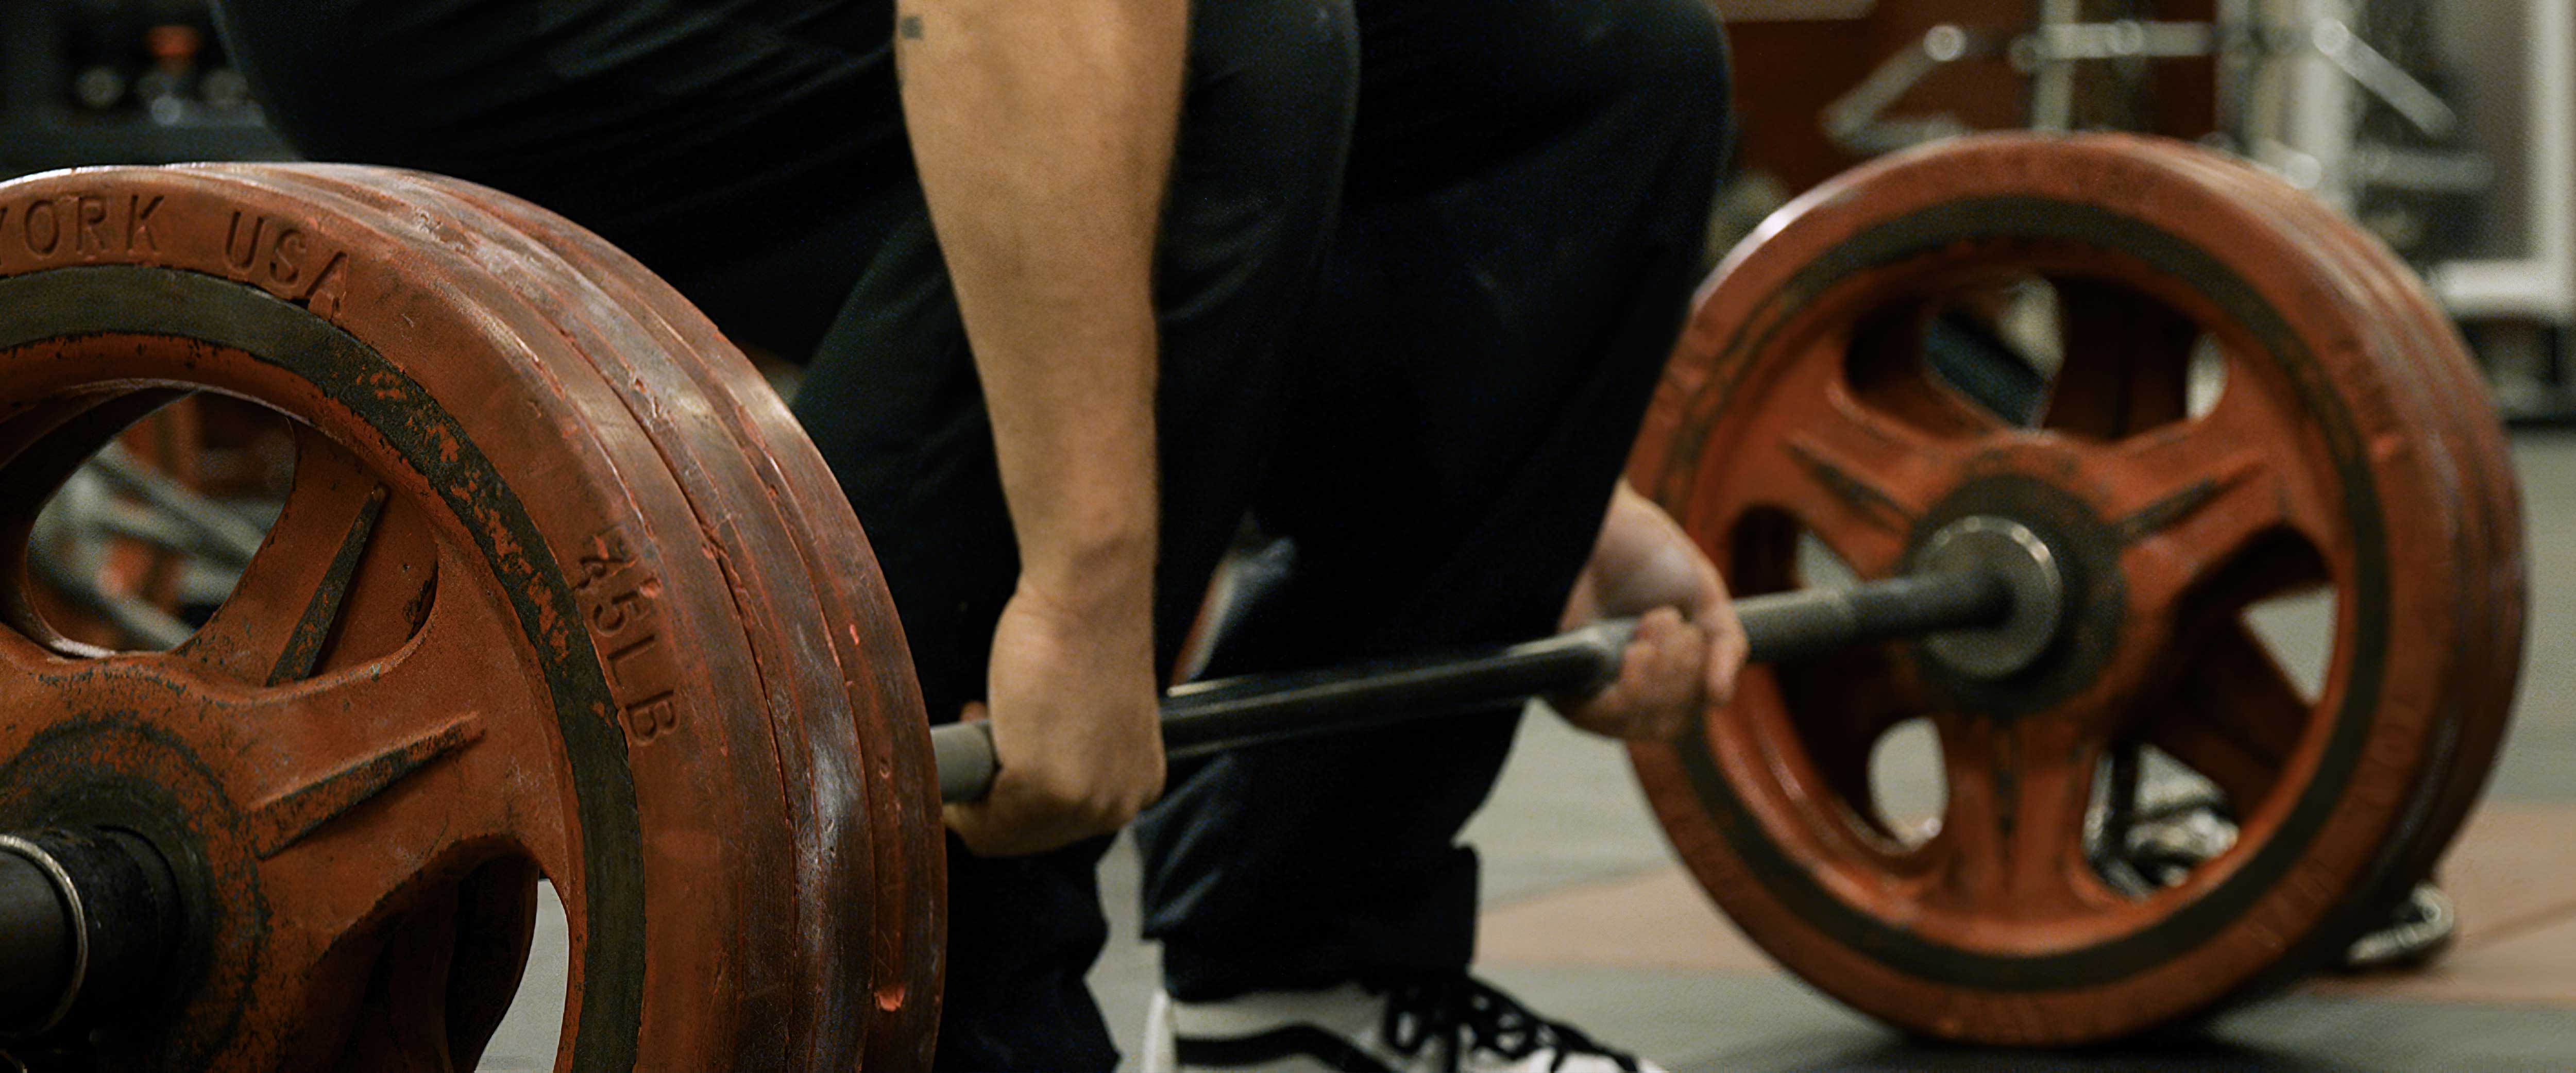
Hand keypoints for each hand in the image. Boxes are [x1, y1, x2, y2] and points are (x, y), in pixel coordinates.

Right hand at [943, 577, 1165, 855]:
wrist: (1089, 593)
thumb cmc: (1085, 637)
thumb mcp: (1090, 718)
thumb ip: (1066, 758)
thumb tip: (1010, 784)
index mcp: (1135, 787)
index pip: (1058, 828)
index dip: (1015, 792)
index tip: (1002, 749)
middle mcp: (1118, 804)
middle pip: (1027, 838)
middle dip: (991, 792)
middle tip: (985, 727)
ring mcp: (1083, 802)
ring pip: (1000, 834)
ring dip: (975, 788)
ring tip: (985, 719)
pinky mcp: (1044, 787)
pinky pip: (981, 818)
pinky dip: (961, 786)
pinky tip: (978, 718)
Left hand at [1552, 481, 1746, 739]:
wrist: (1600, 516)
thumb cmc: (1645, 551)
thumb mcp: (1704, 596)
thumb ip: (1726, 644)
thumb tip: (1720, 700)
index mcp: (1652, 668)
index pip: (1680, 713)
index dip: (1696, 685)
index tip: (1692, 634)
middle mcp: (1616, 682)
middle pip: (1661, 725)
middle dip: (1680, 676)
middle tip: (1667, 622)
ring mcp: (1585, 681)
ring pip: (1633, 725)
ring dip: (1659, 681)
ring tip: (1651, 627)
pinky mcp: (1557, 676)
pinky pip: (1594, 718)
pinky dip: (1628, 693)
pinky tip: (1636, 652)